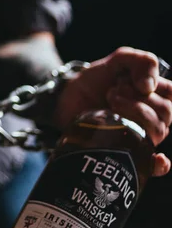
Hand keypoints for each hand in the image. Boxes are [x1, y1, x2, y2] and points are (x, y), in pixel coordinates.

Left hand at [53, 47, 171, 176]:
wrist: (66, 100)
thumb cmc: (95, 81)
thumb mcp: (117, 61)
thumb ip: (139, 61)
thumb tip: (148, 87)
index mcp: (155, 95)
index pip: (171, 93)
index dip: (155, 86)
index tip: (131, 81)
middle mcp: (153, 117)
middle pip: (165, 113)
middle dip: (138, 100)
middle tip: (111, 93)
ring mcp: (141, 136)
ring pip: (157, 131)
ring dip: (136, 115)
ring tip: (111, 104)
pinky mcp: (127, 152)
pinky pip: (151, 166)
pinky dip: (159, 165)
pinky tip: (158, 159)